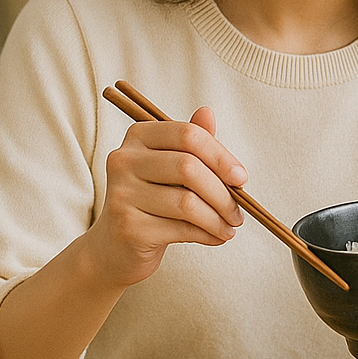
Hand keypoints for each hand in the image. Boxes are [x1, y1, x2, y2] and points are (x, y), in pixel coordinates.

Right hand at [79, 106, 246, 289]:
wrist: (116, 247)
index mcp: (138, 136)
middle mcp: (124, 160)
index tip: (241, 178)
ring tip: (231, 226)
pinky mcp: (128, 227)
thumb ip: (191, 142)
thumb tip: (207, 112)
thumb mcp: (171, 167)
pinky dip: (208, 234)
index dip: (221, 156)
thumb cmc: (152, 201)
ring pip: (187, 202)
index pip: (188, 135)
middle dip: (223, 193)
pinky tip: (217, 236)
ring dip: (218, 218)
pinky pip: (181, 229)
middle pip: (189, 168)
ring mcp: (122, 194)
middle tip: (239, 211)